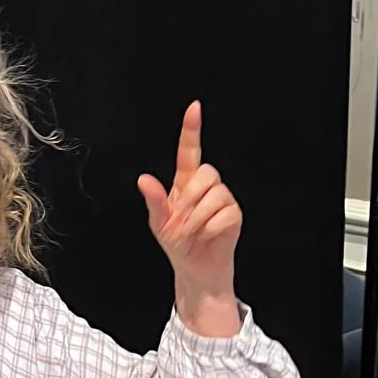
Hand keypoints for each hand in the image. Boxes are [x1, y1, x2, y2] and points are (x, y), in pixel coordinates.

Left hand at [137, 101, 242, 335]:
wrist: (195, 269)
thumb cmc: (178, 244)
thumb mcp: (158, 224)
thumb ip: (154, 201)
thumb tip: (144, 180)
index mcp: (185, 183)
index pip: (189, 151)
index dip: (192, 130)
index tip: (194, 108)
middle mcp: (206, 187)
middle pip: (206, 173)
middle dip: (190, 199)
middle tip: (181, 222)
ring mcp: (222, 200)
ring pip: (214, 195)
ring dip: (197, 218)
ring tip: (192, 232)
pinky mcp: (234, 215)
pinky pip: (223, 215)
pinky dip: (209, 229)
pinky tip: (206, 236)